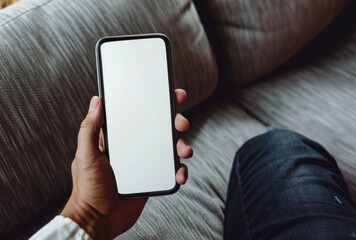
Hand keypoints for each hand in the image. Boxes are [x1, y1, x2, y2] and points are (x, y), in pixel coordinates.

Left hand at [61, 89, 192, 238]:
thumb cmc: (88, 188)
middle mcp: (134, 146)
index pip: (138, 114)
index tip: (170, 96)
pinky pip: (171, 170)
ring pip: (169, 147)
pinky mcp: (153, 178)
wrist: (99, 219)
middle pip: (159, 128)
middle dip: (175, 121)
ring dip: (182, 145)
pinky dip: (179, 170)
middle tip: (181, 122)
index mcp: (118, 138)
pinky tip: (180, 174)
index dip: (155, 103)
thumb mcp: (86, 154)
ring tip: (184, 150)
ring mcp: (145, 162)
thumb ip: (90, 128)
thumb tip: (97, 101)